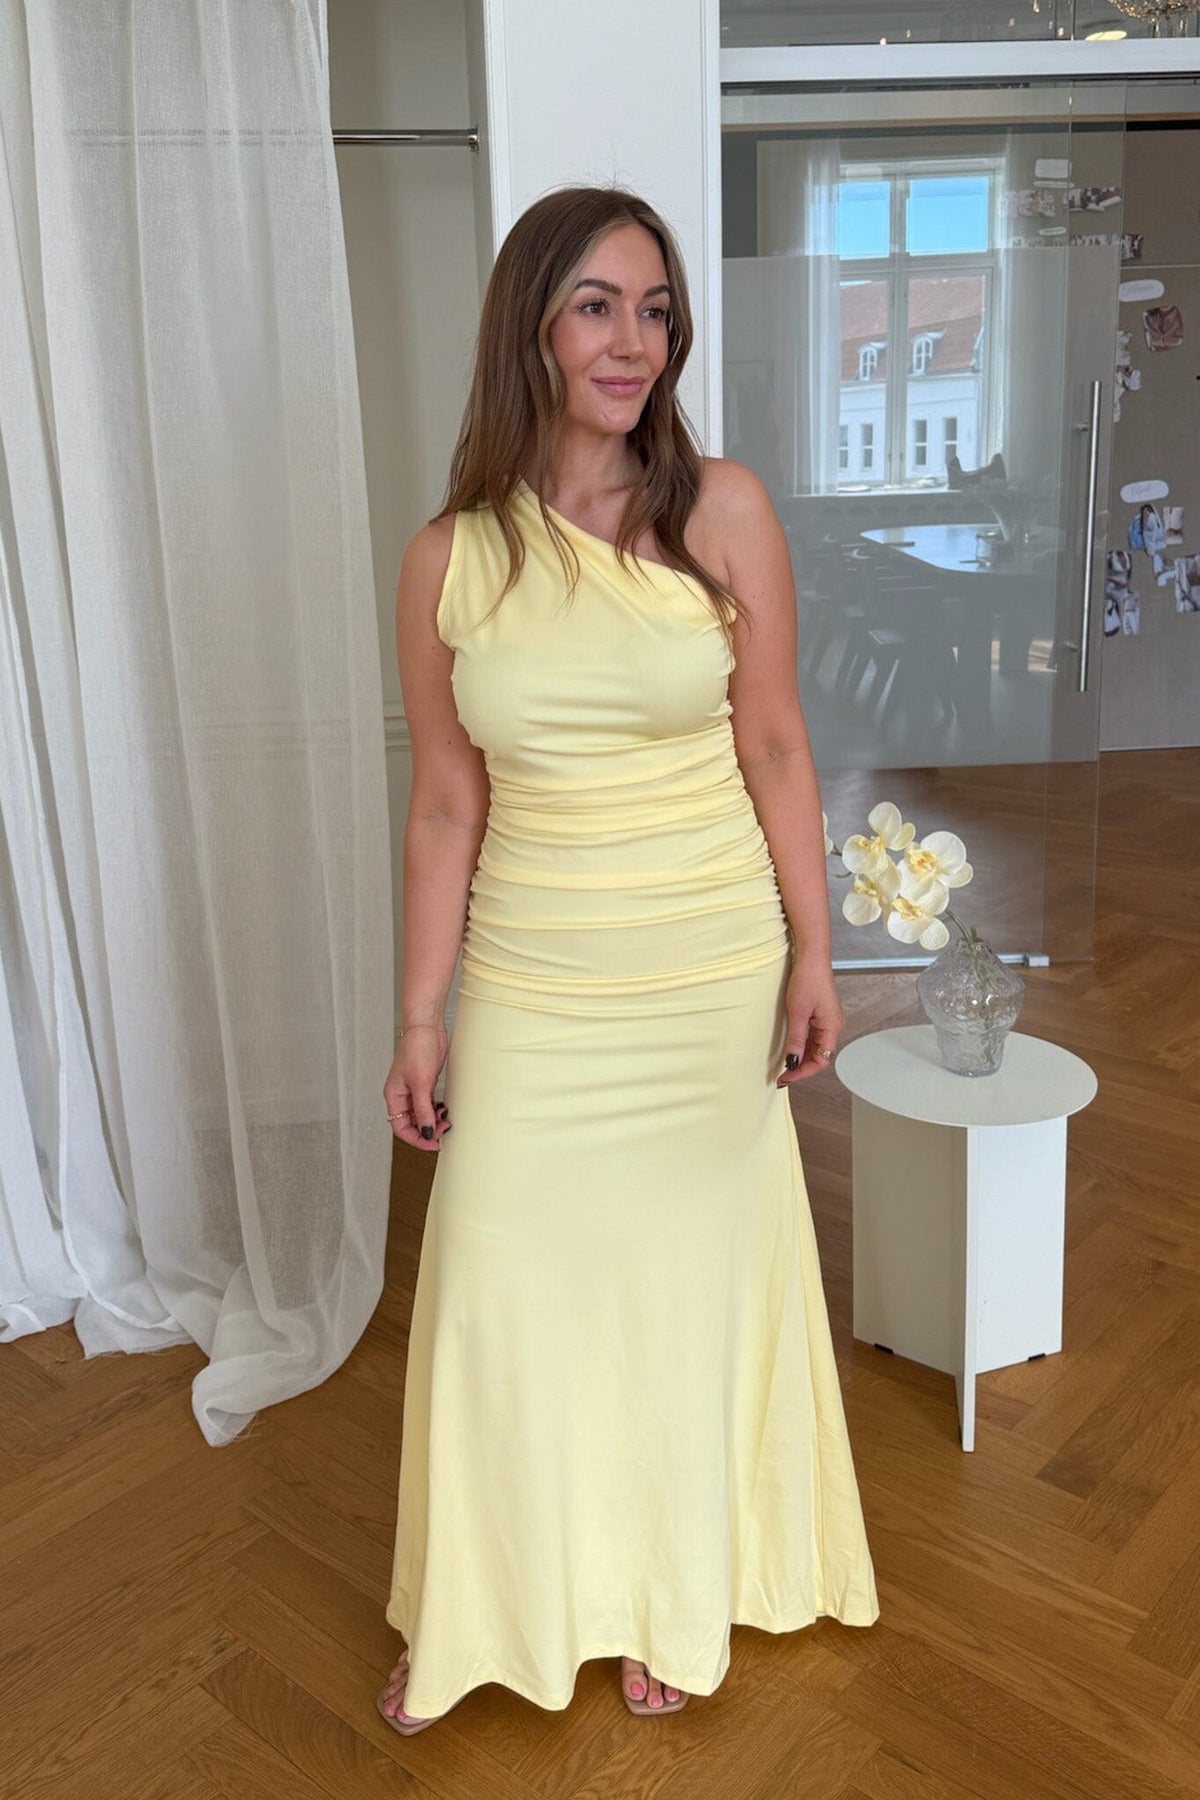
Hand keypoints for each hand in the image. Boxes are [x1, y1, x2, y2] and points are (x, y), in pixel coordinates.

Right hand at [384, 1024, 451, 1149]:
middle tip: (444, 1129)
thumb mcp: (421, 1083)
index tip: (434, 1143)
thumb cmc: (418, 1049)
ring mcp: (413, 1091)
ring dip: (433, 1121)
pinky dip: (436, 1111)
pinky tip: (444, 1109)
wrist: (427, 1028)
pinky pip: (429, 1105)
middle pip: (412, 1124)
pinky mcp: (425, 1084)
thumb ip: (423, 1109)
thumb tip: (426, 1132)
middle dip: (427, 1130)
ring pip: (422, 1116)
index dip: (417, 1139)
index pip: (401, 1128)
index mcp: (394, 1097)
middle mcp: (401, 1096)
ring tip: (446, 1118)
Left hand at [776, 955, 842, 1086]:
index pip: (821, 1061)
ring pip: (816, 1047)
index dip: (803, 1072)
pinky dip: (802, 1045)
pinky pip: (813, 1036)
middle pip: (819, 1056)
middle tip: (782, 1075)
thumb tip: (792, 1062)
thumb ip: (796, 1040)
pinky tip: (791, 1048)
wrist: (811, 957)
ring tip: (784, 1064)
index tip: (786, 1077)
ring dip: (801, 1057)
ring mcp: (828, 1020)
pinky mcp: (821, 1014)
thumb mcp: (797, 1013)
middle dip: (801, 1067)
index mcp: (832, 1028)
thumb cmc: (808, 979)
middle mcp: (833, 1026)